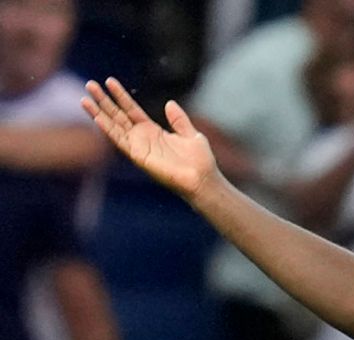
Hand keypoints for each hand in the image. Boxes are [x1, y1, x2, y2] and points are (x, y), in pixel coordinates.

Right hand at [83, 78, 218, 198]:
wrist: (204, 179)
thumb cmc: (200, 161)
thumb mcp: (191, 134)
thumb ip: (179, 119)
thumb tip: (170, 103)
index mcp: (152, 131)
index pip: (131, 109)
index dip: (120, 96)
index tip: (109, 81)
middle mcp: (142, 138)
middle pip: (117, 115)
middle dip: (103, 101)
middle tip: (89, 84)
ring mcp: (138, 147)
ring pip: (113, 127)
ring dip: (98, 114)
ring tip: (84, 99)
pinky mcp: (138, 157)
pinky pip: (120, 142)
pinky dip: (108, 130)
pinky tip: (97, 119)